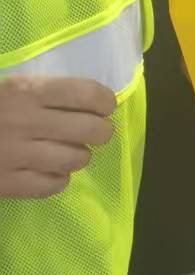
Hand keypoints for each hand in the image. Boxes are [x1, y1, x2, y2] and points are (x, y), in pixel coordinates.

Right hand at [0, 75, 116, 198]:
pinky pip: (51, 186)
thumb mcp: (9, 88)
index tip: (105, 107)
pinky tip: (50, 173)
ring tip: (71, 153)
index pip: (87, 94)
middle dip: (101, 132)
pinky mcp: (5, 184)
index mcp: (25, 91)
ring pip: (75, 160)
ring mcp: (14, 155)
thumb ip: (44, 93)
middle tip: (96, 133)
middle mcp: (25, 122)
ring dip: (80, 156)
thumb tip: (91, 101)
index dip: (105, 101)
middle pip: (90, 130)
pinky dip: (58, 180)